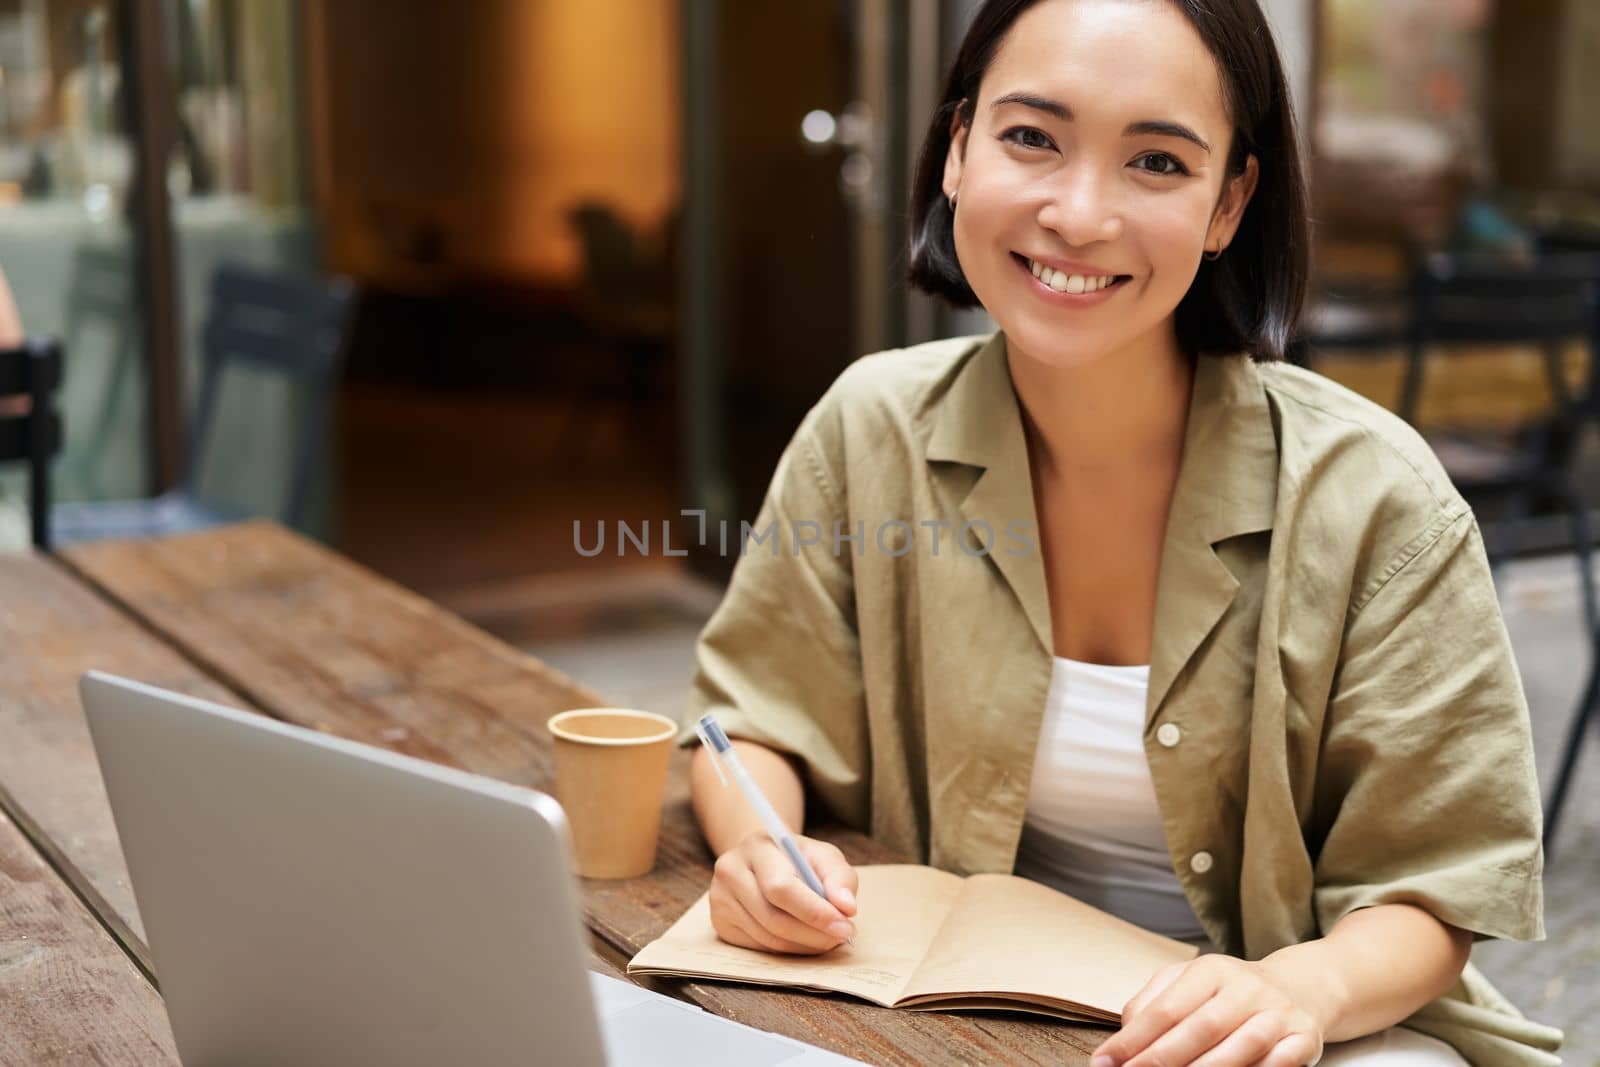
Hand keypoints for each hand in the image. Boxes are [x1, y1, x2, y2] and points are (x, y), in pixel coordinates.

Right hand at [709, 830, 858, 953]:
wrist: (761, 859)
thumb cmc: (797, 858)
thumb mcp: (823, 856)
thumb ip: (840, 877)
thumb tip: (846, 907)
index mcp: (756, 847)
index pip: (781, 887)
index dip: (815, 911)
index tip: (845, 925)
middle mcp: (730, 870)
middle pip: (773, 917)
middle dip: (814, 933)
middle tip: (842, 936)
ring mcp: (720, 898)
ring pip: (768, 938)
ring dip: (805, 945)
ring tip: (828, 938)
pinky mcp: (720, 923)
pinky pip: (760, 947)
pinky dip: (789, 950)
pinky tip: (804, 940)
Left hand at [1090, 954, 1325, 1066]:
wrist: (1297, 989)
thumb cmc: (1228, 992)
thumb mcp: (1187, 982)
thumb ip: (1152, 1002)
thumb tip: (1123, 1034)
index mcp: (1210, 970)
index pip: (1165, 1009)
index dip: (1133, 1040)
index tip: (1105, 1062)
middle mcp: (1246, 987)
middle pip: (1200, 1028)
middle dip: (1162, 1060)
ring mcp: (1278, 1013)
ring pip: (1240, 1048)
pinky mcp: (1304, 1038)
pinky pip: (1278, 1064)